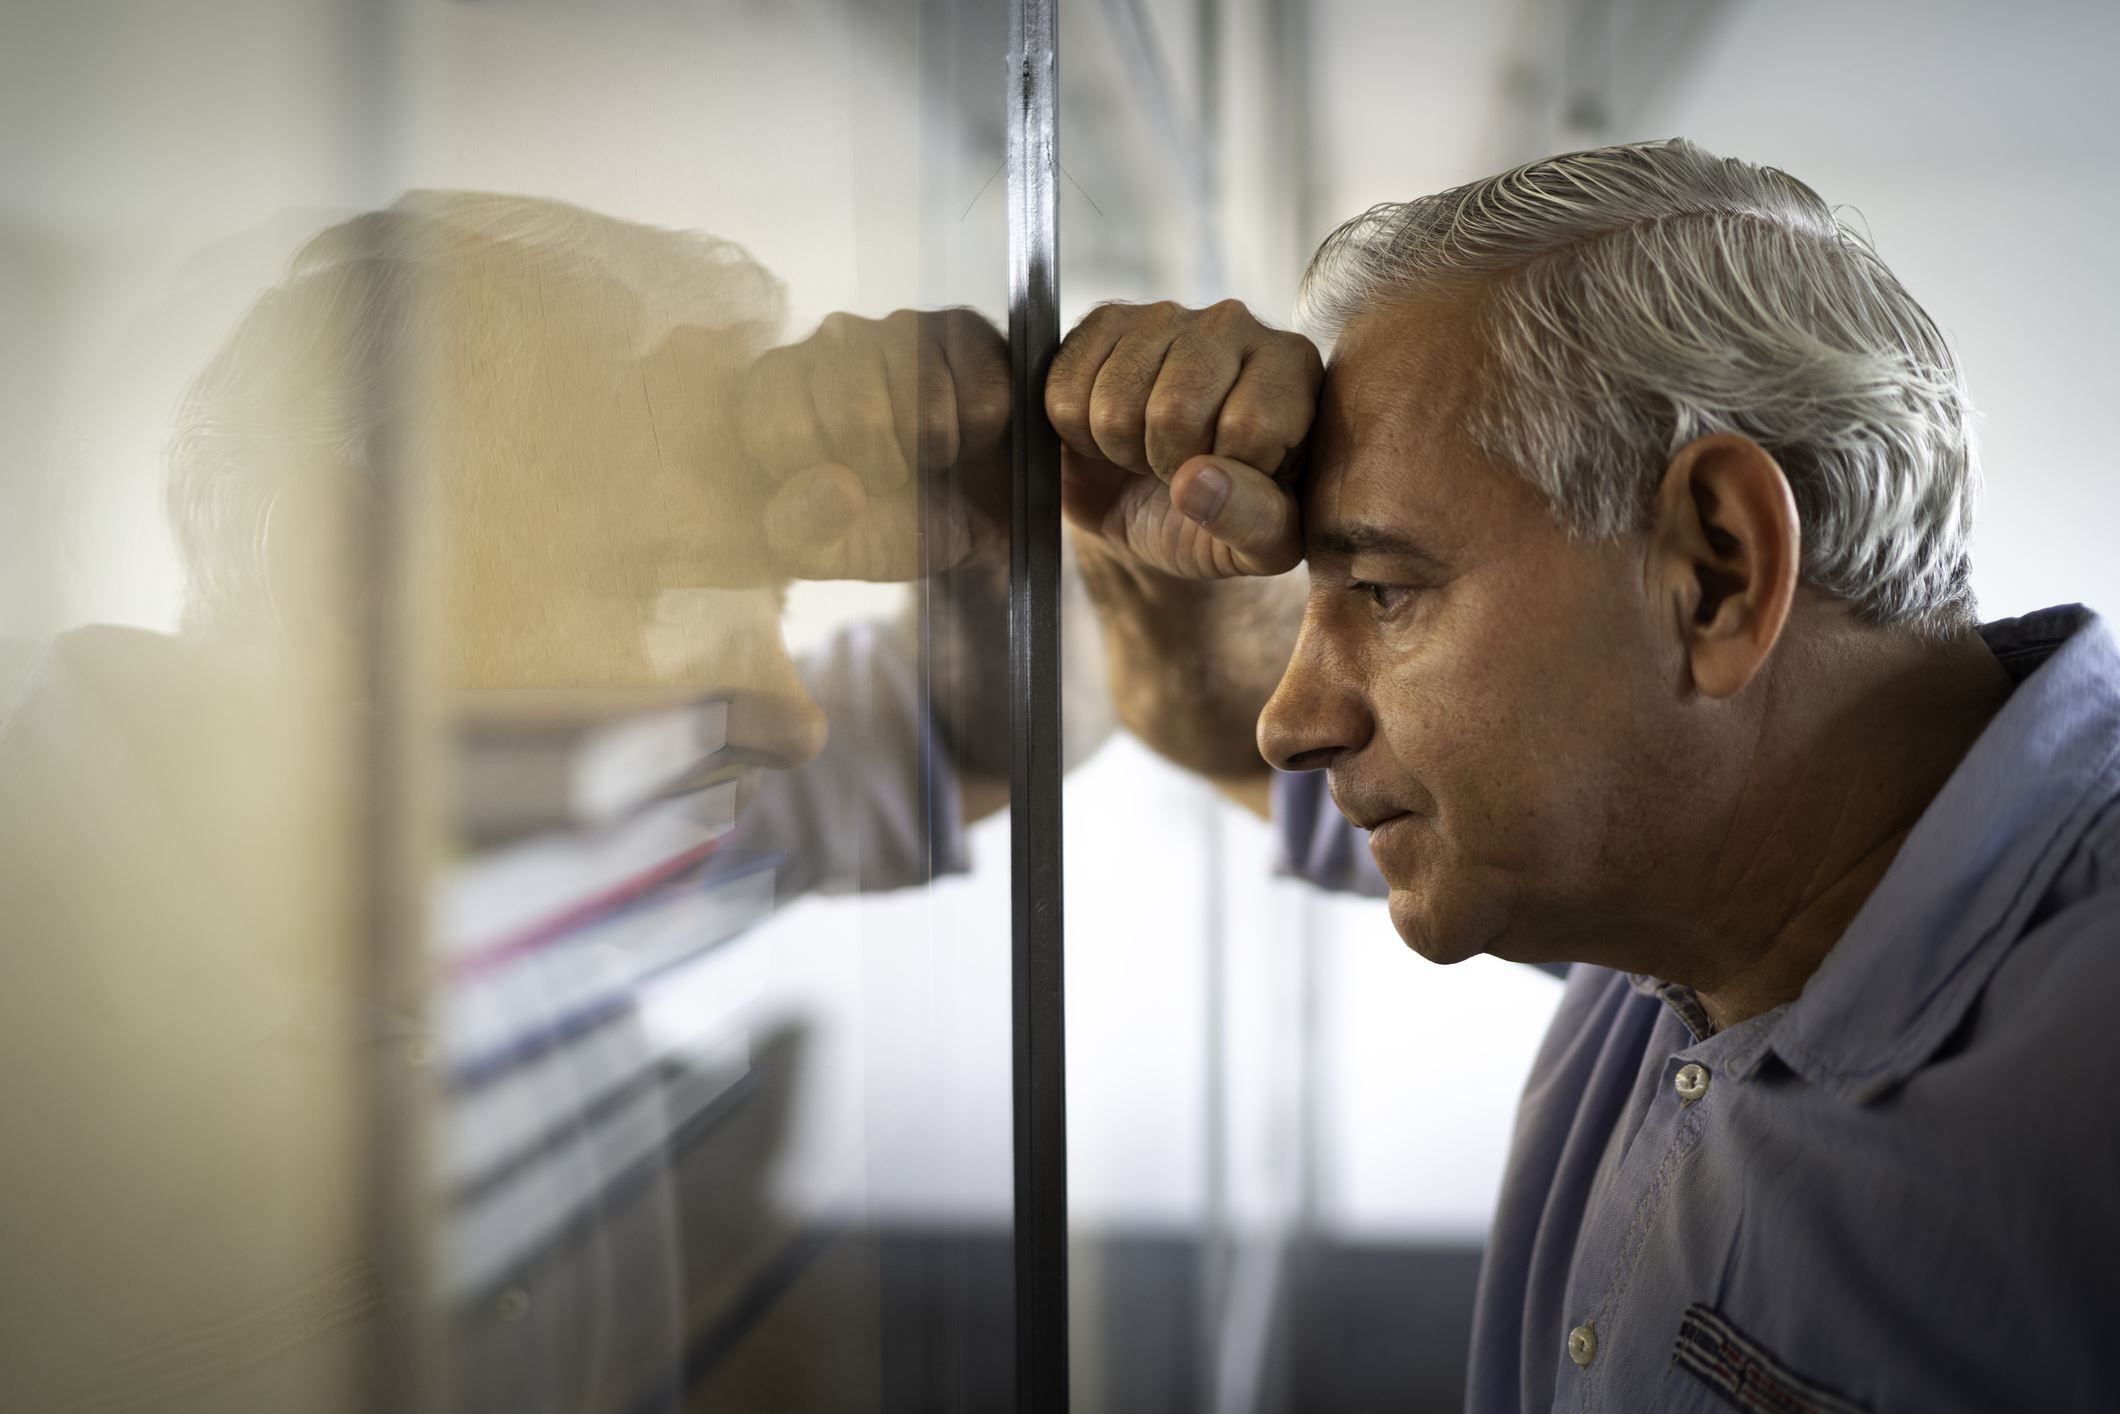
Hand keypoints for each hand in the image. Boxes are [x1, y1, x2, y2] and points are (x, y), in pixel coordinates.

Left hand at [736, 308, 1011, 580]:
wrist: (967, 517)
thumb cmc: (881, 522)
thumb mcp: (826, 550)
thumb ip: (802, 528)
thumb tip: (838, 488)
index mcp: (773, 386)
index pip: (780, 430)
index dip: (818, 478)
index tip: (837, 488)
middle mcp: (829, 340)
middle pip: (857, 417)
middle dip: (883, 470)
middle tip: (892, 477)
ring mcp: (897, 327)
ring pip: (924, 409)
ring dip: (934, 456)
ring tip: (930, 457)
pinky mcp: (962, 328)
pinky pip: (980, 401)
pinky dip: (979, 439)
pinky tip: (967, 435)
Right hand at [1046, 300, 1319, 577]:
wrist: (1159, 506)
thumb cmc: (1226, 519)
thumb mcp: (1263, 545)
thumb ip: (1254, 521)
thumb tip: (1195, 483)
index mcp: (1294, 369)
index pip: (1248, 427)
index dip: (1224, 480)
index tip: (1226, 485)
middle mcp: (1235, 324)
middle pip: (1174, 411)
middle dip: (1164, 466)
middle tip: (1176, 470)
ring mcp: (1166, 316)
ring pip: (1114, 403)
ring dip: (1119, 450)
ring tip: (1145, 451)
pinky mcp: (1105, 323)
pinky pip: (1063, 388)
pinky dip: (1075, 432)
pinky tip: (1107, 431)